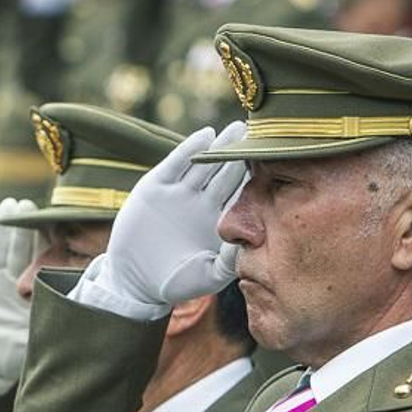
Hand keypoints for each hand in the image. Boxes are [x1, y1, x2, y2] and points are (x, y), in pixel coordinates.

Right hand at [0, 198, 36, 396]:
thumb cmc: (15, 354)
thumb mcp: (38, 340)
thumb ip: (53, 324)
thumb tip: (83, 315)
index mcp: (33, 290)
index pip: (41, 260)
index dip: (46, 241)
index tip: (54, 223)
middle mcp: (12, 279)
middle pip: (19, 247)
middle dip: (25, 227)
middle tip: (31, 205)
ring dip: (5, 226)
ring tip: (11, 206)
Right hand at [82, 124, 246, 317]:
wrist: (135, 281)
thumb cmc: (176, 283)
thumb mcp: (209, 276)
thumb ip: (231, 262)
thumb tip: (254, 242)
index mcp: (218, 219)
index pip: (241, 192)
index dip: (256, 176)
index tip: (276, 160)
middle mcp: (201, 201)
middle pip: (225, 171)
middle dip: (242, 153)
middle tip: (262, 132)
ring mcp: (178, 192)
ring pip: (204, 163)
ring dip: (220, 145)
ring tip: (238, 128)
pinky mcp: (155, 187)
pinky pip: (175, 164)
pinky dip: (189, 149)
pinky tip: (206, 135)